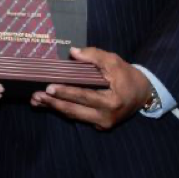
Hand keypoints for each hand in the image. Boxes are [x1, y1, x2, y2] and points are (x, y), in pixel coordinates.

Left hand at [30, 47, 151, 129]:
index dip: (66, 92)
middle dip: (54, 103)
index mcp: (111, 101)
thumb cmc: (126, 74)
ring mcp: (102, 123)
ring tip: (36, 101)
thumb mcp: (113, 60)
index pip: (84, 96)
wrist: (142, 93)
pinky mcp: (99, 125)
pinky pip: (78, 117)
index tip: (49, 87)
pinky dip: (63, 110)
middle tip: (36, 96)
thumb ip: (93, 55)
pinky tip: (48, 105)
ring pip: (74, 115)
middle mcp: (106, 116)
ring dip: (54, 108)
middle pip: (75, 110)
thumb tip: (72, 52)